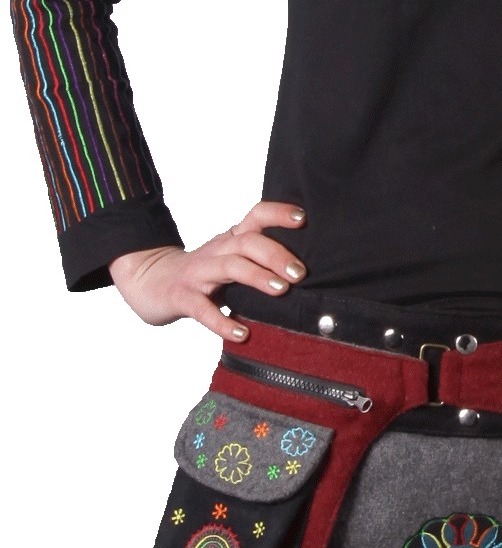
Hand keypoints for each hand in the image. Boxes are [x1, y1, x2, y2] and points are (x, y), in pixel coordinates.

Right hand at [108, 201, 307, 340]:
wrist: (149, 282)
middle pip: (247, 242)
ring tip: (281, 290)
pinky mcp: (182, 298)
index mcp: (230, 241)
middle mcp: (216, 252)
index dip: (277, 214)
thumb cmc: (202, 275)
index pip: (255, 217)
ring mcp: (198, 274)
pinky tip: (242, 334)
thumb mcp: (231, 261)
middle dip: (275, 254)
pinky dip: (223, 322)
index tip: (303, 219)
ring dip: (257, 276)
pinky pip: (203, 310)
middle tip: (300, 273)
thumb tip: (307, 276)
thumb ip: (260, 263)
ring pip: (229, 267)